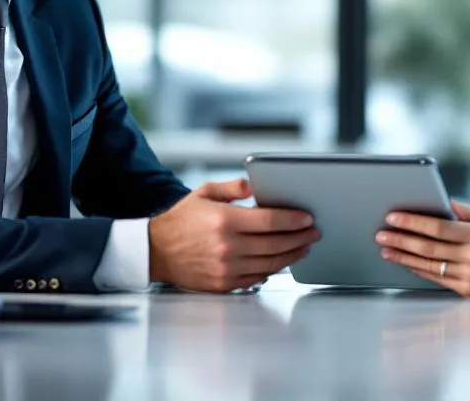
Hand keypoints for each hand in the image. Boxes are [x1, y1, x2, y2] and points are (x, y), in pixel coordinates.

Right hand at [149, 179, 319, 292]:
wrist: (155, 251)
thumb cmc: (180, 221)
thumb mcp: (204, 193)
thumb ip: (233, 187)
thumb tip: (256, 185)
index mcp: (225, 221)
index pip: (270, 221)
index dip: (293, 220)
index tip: (307, 218)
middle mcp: (227, 247)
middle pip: (276, 244)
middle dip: (300, 237)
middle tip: (313, 232)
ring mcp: (226, 268)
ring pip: (271, 263)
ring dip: (292, 255)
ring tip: (304, 246)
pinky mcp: (224, 284)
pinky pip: (257, 277)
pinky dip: (273, 269)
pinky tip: (281, 261)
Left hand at [375, 201, 469, 296]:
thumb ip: (463, 210)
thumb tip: (438, 199)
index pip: (437, 227)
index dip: (412, 222)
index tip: (393, 217)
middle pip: (428, 248)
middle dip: (400, 240)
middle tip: (381, 234)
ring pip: (429, 266)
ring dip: (403, 257)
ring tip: (386, 249)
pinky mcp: (468, 290)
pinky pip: (437, 279)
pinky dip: (418, 270)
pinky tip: (405, 262)